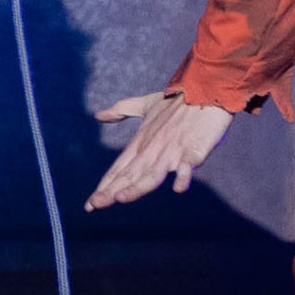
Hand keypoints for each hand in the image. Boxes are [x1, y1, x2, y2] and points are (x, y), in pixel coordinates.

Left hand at [84, 90, 235, 210]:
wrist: (204, 89)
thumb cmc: (176, 101)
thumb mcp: (145, 104)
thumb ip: (122, 110)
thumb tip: (99, 115)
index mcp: (141, 142)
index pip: (119, 168)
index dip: (105, 185)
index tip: (90, 204)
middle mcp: (152, 149)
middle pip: (130, 174)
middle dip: (111, 191)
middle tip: (94, 205)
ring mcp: (172, 150)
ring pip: (152, 174)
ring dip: (137, 187)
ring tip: (121, 197)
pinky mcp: (193, 149)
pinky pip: (187, 165)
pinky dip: (183, 176)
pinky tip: (178, 188)